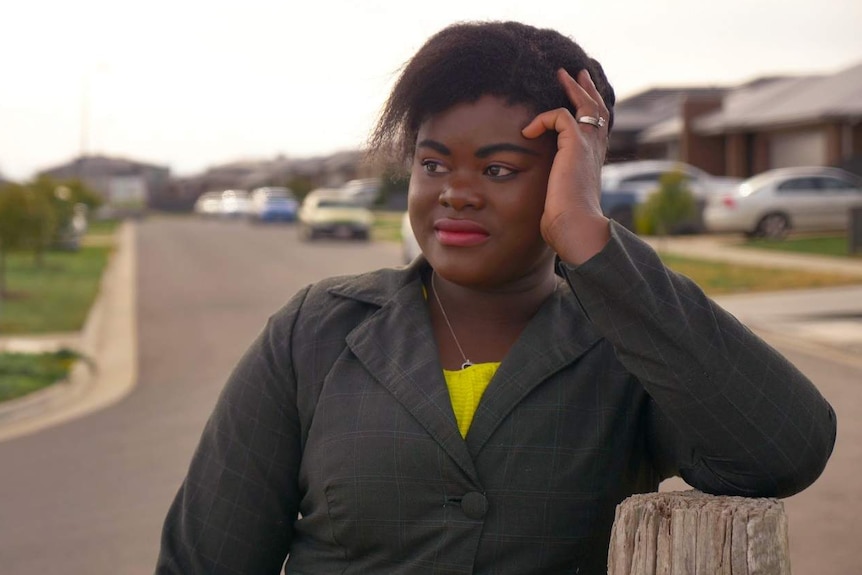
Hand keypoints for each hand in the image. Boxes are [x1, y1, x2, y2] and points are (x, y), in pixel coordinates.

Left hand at [522, 68, 610, 263]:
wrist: (577, 227)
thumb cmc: (566, 224)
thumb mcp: (559, 203)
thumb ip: (553, 193)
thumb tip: (543, 207)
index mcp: (592, 162)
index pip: (594, 130)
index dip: (589, 113)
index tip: (579, 101)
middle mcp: (594, 151)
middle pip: (596, 111)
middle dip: (586, 90)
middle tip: (577, 73)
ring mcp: (587, 146)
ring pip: (585, 105)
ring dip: (572, 89)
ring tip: (560, 74)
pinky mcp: (575, 145)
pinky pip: (560, 116)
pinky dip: (542, 119)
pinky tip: (528, 131)